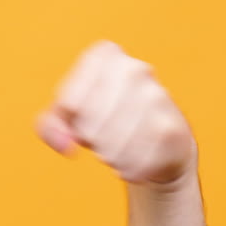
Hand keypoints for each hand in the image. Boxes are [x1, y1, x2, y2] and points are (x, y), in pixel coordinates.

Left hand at [36, 41, 196, 185]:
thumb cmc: (105, 121)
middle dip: (91, 139)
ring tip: (121, 145)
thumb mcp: (68, 117)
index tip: (81, 115)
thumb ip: (50, 127)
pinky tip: (138, 157)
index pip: (70, 102)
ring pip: (113, 147)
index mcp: (105, 55)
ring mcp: (158, 97)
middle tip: (103, 133)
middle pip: (91, 126)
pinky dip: (131, 169)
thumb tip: (66, 145)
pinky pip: (136, 164)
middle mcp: (135, 69)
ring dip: (111, 156)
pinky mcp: (174, 128)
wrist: (161, 139)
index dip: (71, 120)